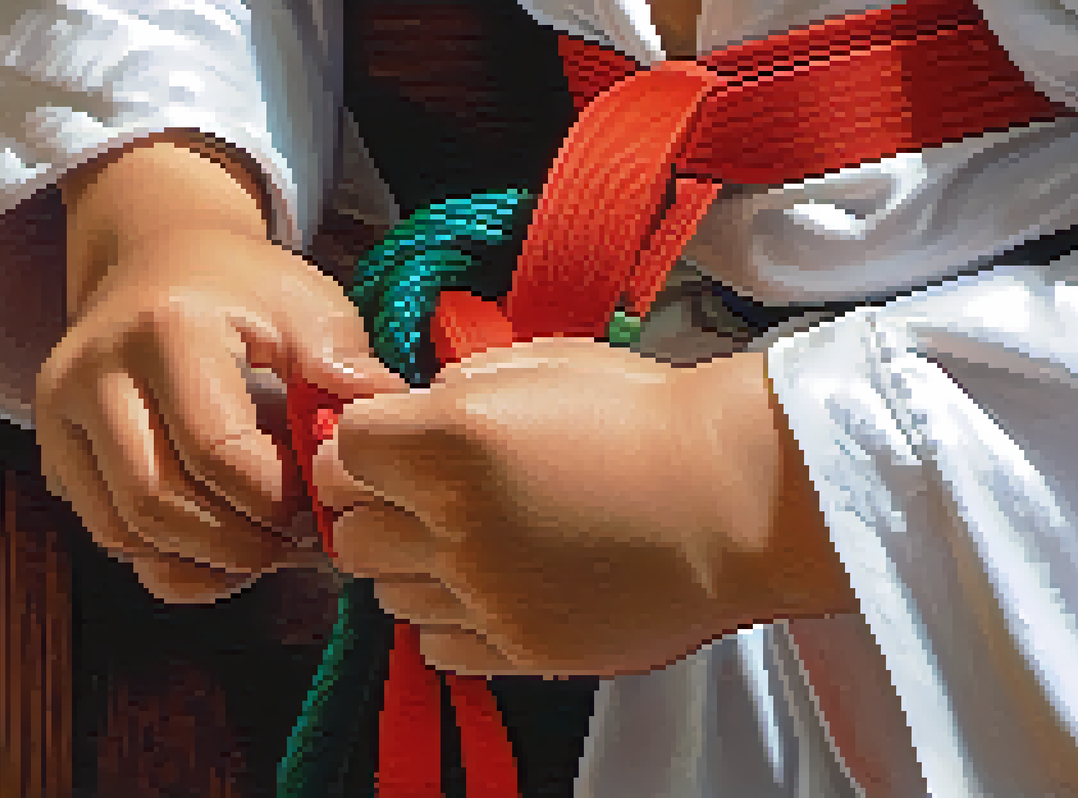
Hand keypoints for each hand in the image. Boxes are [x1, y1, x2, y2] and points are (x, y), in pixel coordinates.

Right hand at [36, 225, 406, 602]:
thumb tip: (377, 403)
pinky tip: (225, 553)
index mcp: (165, 330)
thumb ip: (341, 353)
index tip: (323, 506)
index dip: (275, 499)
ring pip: (124, 531)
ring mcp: (61, 417)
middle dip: (240, 542)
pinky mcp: (56, 453)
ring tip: (268, 547)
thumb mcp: (302, 299)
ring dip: (205, 560)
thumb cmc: (240, 287)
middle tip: (300, 542)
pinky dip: (170, 565)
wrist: (157, 262)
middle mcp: (93, 374)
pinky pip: (108, 539)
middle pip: (157, 501)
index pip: (215, 449)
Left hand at [312, 339, 851, 676]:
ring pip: (385, 592)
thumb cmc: (651, 418)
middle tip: (413, 489)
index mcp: (453, 443)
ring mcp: (486, 598)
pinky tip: (488, 585)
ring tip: (461, 539)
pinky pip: (436, 643)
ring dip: (407, 562)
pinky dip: (447, 616)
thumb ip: (462, 384)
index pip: (341, 449)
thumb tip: (419, 408)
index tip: (385, 440)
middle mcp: (454, 528)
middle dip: (370, 504)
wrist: (736, 500)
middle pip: (350, 529)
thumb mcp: (545, 362)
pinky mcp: (521, 650)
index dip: (359, 441)